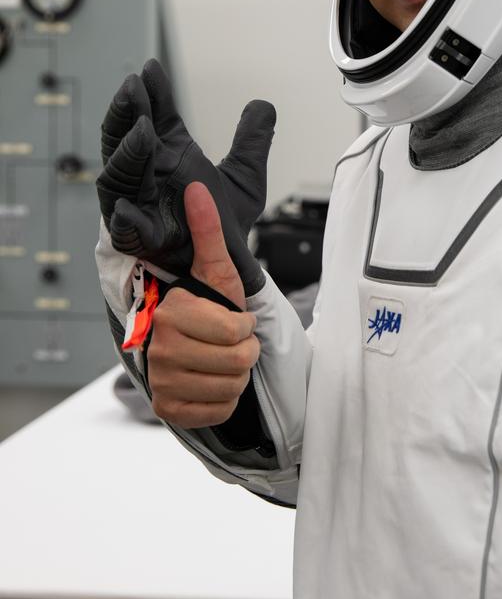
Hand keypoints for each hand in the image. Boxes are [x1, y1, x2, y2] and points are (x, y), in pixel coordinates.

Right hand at [96, 59, 274, 293]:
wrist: (227, 269)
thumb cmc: (223, 224)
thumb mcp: (245, 178)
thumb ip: (252, 142)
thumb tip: (262, 106)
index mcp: (169, 157)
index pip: (154, 118)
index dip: (151, 95)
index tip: (149, 71)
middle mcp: (149, 176)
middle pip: (125, 140)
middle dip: (126, 114)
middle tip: (132, 89)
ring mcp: (140, 205)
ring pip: (120, 177)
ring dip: (127, 154)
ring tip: (141, 131)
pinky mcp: (142, 238)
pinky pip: (125, 228)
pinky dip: (124, 216)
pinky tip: (125, 205)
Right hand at [147, 182, 259, 428]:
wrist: (182, 345)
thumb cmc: (204, 305)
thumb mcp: (214, 269)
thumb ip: (208, 231)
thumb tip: (198, 188)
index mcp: (171, 313)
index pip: (236, 332)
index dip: (244, 326)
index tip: (233, 318)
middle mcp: (159, 350)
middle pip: (238, 361)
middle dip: (244, 350)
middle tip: (230, 341)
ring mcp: (161, 382)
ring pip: (231, 387)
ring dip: (236, 374)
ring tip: (221, 358)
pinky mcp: (167, 410)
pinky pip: (218, 411)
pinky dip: (224, 399)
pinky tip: (212, 381)